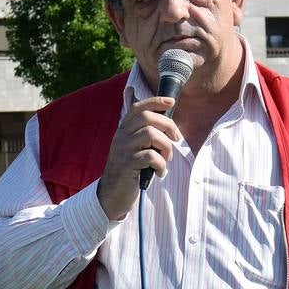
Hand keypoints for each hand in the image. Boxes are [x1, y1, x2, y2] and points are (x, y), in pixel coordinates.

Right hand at [96, 97, 179, 220]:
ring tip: (166, 159)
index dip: (155, 101)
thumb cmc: (127, 169)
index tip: (171, 102)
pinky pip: (151, 157)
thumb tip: (131, 91)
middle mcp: (121, 137)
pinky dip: (161, 165)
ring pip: (151, 135)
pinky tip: (159, 173)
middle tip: (176, 139)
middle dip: (168, 126)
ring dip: (166, 147)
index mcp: (123, 130)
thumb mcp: (129, 145)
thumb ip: (135, 124)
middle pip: (147, 118)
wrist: (112, 196)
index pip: (138, 107)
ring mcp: (123, 150)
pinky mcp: (128, 165)